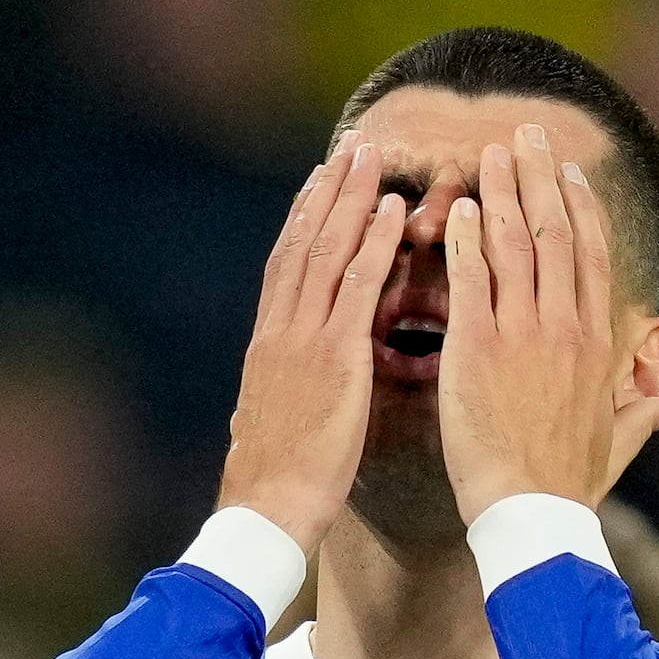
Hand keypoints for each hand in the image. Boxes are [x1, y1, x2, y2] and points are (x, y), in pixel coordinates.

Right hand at [214, 133, 407, 548]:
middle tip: (352, 148)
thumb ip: (285, 389)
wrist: (265, 510)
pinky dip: (373, 244)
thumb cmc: (275, 481)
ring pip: (325, 251)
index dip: (304, 219)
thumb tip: (283, 386)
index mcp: (269, 344)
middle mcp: (281, 330)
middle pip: (302, 243)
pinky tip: (393, 211)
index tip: (321, 183)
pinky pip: (355, 288)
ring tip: (373, 157)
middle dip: (328, 192)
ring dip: (352, 199)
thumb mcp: (276, 420)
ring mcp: (303, 339)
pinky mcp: (332, 357)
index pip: (285, 266)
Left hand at [434, 122, 658, 519]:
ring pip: (513, 244)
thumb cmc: (569, 487)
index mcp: (597, 340)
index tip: (565, 171)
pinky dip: (465, 240)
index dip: (577, 207)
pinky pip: (471, 280)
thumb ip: (637, 417)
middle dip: (538, 177)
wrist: (534, 515)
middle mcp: (565, 325)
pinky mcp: (478, 349)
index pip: (589, 255)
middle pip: (554, 232)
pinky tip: (455, 208)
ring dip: (500, 192)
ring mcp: (522, 332)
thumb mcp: (615, 445)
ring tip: (487, 153)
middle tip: (523, 134)